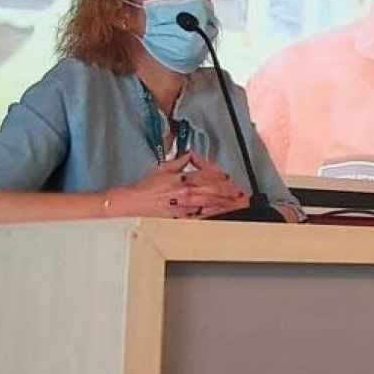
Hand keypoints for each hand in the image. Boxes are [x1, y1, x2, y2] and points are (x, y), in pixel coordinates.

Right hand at [107, 154, 246, 218]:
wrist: (133, 202)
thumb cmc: (145, 188)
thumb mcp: (163, 168)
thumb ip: (179, 162)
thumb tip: (189, 156)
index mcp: (183, 179)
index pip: (207, 176)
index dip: (221, 178)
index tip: (230, 179)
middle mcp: (186, 192)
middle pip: (213, 190)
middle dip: (228, 191)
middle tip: (240, 193)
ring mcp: (185, 206)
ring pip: (210, 204)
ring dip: (225, 203)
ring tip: (236, 204)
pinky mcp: (181, 217)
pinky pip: (200, 217)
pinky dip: (212, 215)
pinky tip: (220, 215)